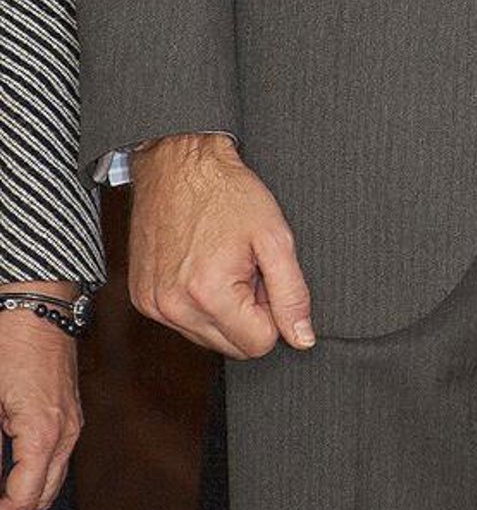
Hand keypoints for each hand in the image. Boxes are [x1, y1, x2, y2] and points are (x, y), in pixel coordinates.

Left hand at [0, 288, 82, 509]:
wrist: (37, 304)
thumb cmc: (8, 342)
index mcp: (43, 434)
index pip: (25, 497)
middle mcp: (66, 433)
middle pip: (44, 496)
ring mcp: (72, 423)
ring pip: (53, 478)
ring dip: (24, 491)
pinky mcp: (70, 413)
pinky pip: (56, 456)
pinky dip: (34, 470)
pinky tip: (8, 462)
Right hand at [129, 133, 315, 359]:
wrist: (179, 163)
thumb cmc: (227, 193)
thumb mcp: (274, 238)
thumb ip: (292, 293)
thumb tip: (302, 338)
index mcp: (208, 294)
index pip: (259, 344)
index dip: (272, 311)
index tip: (264, 276)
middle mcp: (173, 307)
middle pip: (232, 346)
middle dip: (248, 312)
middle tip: (246, 267)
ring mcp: (152, 305)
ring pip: (208, 338)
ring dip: (224, 309)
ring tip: (223, 263)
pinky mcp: (142, 298)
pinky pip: (183, 322)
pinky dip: (199, 303)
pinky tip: (202, 266)